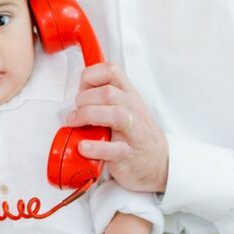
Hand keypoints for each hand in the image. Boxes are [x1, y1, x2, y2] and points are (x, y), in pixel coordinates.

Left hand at [70, 62, 168, 193]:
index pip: (112, 71)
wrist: (158, 161)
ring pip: (114, 115)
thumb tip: (77, 92)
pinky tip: (84, 146)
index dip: (91, 76)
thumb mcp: (124, 107)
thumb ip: (103, 97)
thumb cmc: (136, 132)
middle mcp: (132, 110)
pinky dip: (95, 147)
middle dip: (84, 100)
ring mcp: (133, 132)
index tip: (81, 88)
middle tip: (75, 112)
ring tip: (75, 123)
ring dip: (88, 116)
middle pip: (108, 93)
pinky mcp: (128, 155)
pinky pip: (113, 149)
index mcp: (129, 95)